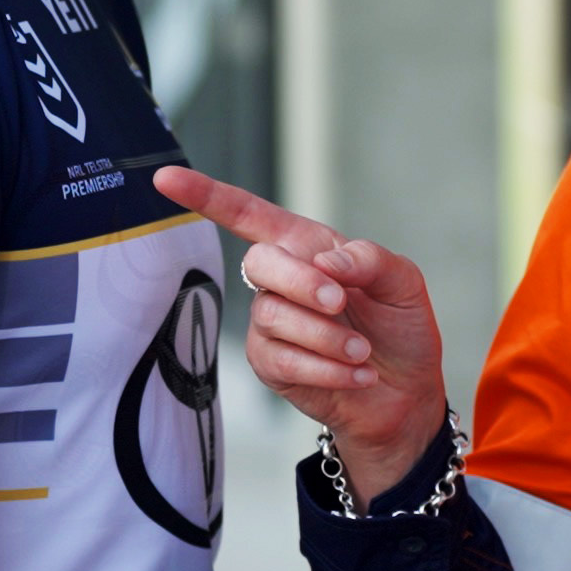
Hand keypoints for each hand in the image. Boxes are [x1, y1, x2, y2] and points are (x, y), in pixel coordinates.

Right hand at [157, 167, 451, 496]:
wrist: (404, 393)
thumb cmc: (400, 330)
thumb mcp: (403, 283)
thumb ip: (369, 259)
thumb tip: (325, 261)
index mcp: (309, 247)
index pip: (249, 214)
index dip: (206, 195)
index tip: (165, 178)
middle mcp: (282, 280)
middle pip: (259, 262)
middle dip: (302, 283)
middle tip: (341, 304)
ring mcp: (271, 323)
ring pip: (274, 316)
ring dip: (327, 336)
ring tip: (361, 352)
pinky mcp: (270, 364)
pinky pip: (283, 360)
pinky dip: (327, 368)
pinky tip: (356, 374)